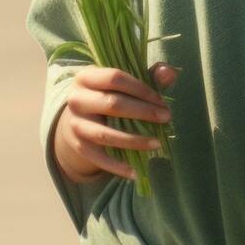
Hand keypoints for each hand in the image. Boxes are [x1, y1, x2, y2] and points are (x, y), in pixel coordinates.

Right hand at [54, 62, 178, 181]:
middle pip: (112, 104)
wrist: (76, 121)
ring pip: (106, 134)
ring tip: (157, 144)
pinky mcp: (77, 146)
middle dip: (143, 112)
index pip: (115, 78)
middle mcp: (76, 99)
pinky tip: (136, 171)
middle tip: (166, 117)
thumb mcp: (122, 83)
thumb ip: (148, 76)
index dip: (140, 88)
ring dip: (134, 141)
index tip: (161, 99)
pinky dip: (118, 166)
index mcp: (86, 77)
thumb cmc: (107, 96)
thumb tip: (169, 73)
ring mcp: (75, 124)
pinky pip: (99, 158)